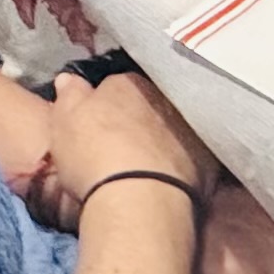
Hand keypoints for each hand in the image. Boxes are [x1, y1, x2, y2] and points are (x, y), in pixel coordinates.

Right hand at [36, 69, 219, 228]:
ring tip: (145, 168)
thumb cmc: (93, 154)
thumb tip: (69, 78)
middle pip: (147, 105)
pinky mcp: (208, 157)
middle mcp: (165, 97)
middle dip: (137, 121)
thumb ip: (70, 95)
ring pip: (171, 128)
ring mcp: (190, 126)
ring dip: (161, 140)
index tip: (98, 128)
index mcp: (129, 83)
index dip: (105, 107)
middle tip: (120, 149)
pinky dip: (183, 163)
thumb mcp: (65, 120)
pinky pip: (193, 154)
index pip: (116, 86)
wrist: (138, 195)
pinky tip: (170, 180)